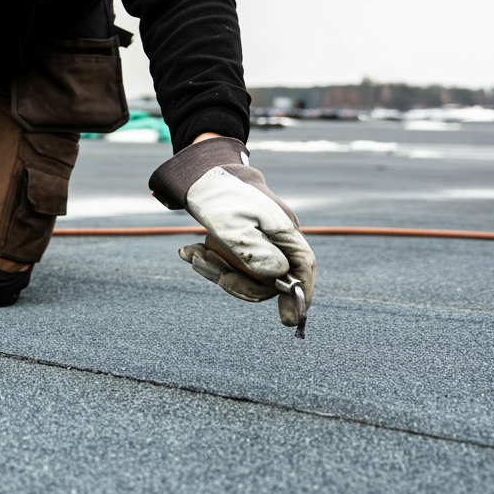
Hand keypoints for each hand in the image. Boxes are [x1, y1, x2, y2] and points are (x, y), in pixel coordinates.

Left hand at [150, 136, 315, 328]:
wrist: (199, 172)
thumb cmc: (217, 195)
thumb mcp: (230, 224)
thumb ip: (253, 252)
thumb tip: (279, 278)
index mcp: (283, 230)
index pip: (303, 267)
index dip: (299, 295)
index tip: (289, 320)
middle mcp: (277, 237)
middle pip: (270, 276)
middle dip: (236, 280)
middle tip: (203, 266)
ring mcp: (262, 239)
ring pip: (248, 272)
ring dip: (217, 269)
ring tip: (190, 253)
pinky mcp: (244, 241)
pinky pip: (234, 262)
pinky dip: (212, 260)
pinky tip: (190, 250)